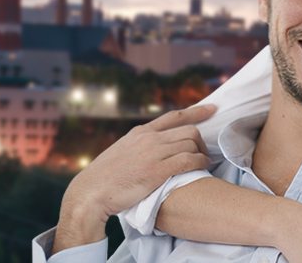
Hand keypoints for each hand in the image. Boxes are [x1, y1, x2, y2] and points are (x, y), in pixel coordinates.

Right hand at [53, 104, 216, 253]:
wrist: (90, 192)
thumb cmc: (105, 178)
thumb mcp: (121, 152)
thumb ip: (137, 146)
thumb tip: (149, 149)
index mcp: (140, 133)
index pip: (174, 116)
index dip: (196, 112)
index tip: (211, 109)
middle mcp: (148, 138)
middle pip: (189, 130)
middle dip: (202, 141)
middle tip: (205, 153)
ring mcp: (153, 153)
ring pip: (191, 143)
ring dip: (202, 154)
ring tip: (204, 163)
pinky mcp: (157, 170)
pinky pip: (189, 160)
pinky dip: (200, 163)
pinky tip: (202, 168)